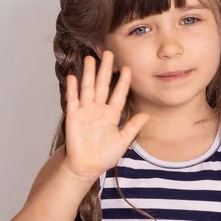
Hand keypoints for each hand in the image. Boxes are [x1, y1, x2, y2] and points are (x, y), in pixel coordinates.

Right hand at [64, 51, 149, 181]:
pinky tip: (74, 77)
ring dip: (89, 73)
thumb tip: (147, 115)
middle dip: (106, 70)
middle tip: (109, 53)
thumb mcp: (123, 140)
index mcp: (111, 115)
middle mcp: (98, 110)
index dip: (123, 82)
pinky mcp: (73, 116)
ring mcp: (85, 111)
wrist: (87, 166)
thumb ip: (133, 126)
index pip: (118, 94)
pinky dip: (73, 89)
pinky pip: (73, 100)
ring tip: (91, 59)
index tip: (128, 68)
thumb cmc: (104, 155)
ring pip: (88, 88)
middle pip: (103, 85)